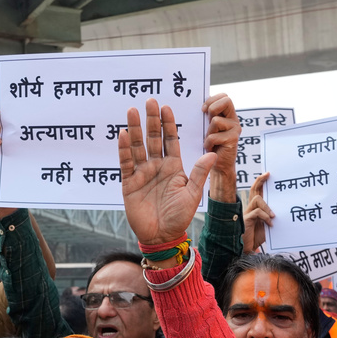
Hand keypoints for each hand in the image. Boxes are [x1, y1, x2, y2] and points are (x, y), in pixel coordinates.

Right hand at [119, 98, 216, 245]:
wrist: (162, 236)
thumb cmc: (179, 217)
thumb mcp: (192, 194)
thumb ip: (199, 173)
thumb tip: (212, 154)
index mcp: (173, 167)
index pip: (170, 140)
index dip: (168, 124)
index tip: (167, 107)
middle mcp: (157, 167)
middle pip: (152, 138)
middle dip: (151, 120)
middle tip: (150, 101)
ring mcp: (142, 174)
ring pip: (137, 146)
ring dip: (135, 129)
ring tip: (133, 111)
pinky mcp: (129, 183)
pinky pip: (126, 163)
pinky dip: (124, 149)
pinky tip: (123, 134)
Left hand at [202, 93, 239, 201]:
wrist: (218, 166)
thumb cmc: (212, 146)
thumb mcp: (209, 128)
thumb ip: (208, 116)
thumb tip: (201, 106)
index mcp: (227, 115)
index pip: (224, 96)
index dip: (212, 99)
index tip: (203, 109)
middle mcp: (233, 120)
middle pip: (227, 100)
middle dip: (213, 108)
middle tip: (207, 118)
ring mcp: (235, 129)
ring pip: (216, 120)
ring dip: (208, 131)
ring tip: (210, 140)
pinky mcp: (233, 140)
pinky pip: (214, 136)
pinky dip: (208, 143)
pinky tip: (211, 148)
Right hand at [242, 172, 272, 252]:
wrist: (246, 250)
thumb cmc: (256, 239)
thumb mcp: (268, 227)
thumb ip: (272, 219)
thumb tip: (284, 213)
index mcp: (256, 209)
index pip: (257, 192)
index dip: (261, 182)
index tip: (268, 174)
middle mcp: (251, 209)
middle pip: (254, 190)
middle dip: (260, 181)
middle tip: (268, 174)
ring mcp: (248, 214)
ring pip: (257, 200)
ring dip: (267, 206)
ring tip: (273, 216)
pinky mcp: (247, 220)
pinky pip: (257, 212)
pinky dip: (265, 217)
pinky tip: (270, 224)